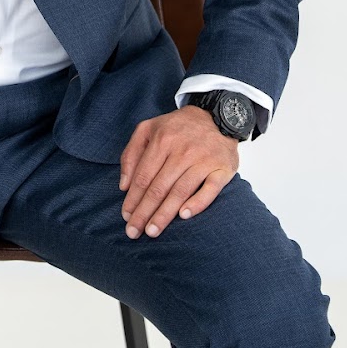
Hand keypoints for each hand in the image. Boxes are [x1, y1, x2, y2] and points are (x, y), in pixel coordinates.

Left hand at [118, 105, 238, 238]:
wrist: (218, 116)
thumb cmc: (178, 127)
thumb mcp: (148, 128)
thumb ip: (131, 153)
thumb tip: (124, 185)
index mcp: (162, 140)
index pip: (143, 176)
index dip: (133, 198)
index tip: (126, 216)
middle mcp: (182, 150)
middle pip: (159, 187)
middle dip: (144, 212)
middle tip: (134, 232)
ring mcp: (203, 160)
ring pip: (180, 191)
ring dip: (164, 214)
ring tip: (152, 231)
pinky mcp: (222, 168)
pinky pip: (210, 190)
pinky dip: (197, 203)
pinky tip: (184, 216)